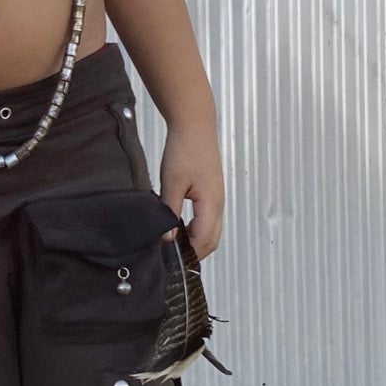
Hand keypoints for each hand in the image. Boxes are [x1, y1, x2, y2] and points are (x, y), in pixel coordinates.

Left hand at [158, 116, 225, 258]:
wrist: (194, 125)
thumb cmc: (184, 149)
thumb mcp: (171, 182)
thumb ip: (169, 212)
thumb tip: (167, 238)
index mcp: (211, 203)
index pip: (204, 241)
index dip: (188, 254)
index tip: (170, 260)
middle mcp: (218, 204)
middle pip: (212, 241)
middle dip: (194, 253)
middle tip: (172, 259)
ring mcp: (217, 199)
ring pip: (212, 231)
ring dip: (196, 242)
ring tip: (174, 246)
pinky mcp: (212, 193)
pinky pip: (209, 220)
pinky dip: (197, 230)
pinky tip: (179, 228)